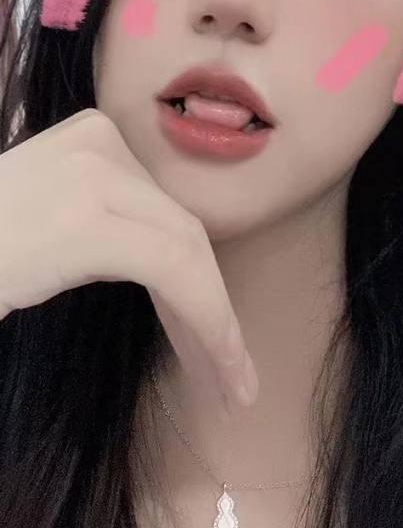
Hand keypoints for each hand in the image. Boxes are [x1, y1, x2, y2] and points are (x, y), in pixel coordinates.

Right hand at [0, 107, 257, 414]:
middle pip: (181, 233)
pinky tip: (219, 372)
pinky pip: (175, 273)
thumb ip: (97, 231)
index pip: (163, 215)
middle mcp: (95, 143)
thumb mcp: (45, 235)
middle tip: (232, 377)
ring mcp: (90, 175)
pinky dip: (208, 324)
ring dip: (217, 328)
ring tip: (231, 388)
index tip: (217, 345)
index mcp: (86, 139)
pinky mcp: (87, 220)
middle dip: (213, 310)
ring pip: (188, 255)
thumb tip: (174, 269)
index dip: (198, 284)